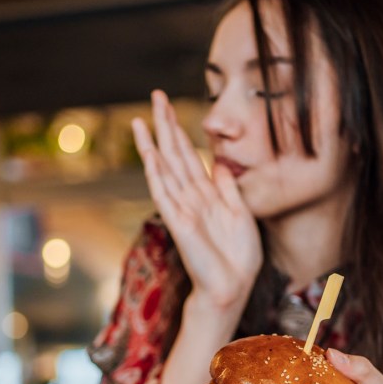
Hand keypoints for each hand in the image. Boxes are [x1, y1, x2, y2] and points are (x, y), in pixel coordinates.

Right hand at [132, 90, 261, 310]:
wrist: (233, 287)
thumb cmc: (238, 257)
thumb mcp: (241, 213)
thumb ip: (228, 188)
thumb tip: (218, 162)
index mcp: (207, 194)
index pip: (189, 155)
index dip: (180, 130)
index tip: (171, 106)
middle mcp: (191, 197)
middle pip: (174, 154)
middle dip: (165, 125)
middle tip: (155, 96)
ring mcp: (182, 209)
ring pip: (164, 169)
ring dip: (153, 145)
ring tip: (141, 120)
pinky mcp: (180, 224)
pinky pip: (165, 194)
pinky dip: (156, 174)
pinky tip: (149, 155)